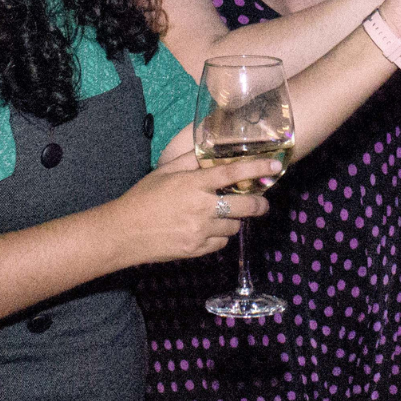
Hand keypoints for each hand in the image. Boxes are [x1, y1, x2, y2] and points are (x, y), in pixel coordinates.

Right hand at [102, 151, 275, 265]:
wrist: (124, 233)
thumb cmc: (142, 197)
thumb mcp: (164, 172)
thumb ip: (189, 161)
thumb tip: (207, 151)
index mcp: (193, 184)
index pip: (232, 173)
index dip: (256, 167)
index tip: (275, 165)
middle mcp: (202, 208)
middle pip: (244, 206)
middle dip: (258, 203)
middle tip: (261, 201)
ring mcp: (201, 231)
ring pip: (234, 226)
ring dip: (234, 218)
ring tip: (225, 213)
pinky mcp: (197, 250)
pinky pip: (221, 242)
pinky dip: (220, 234)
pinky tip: (209, 228)